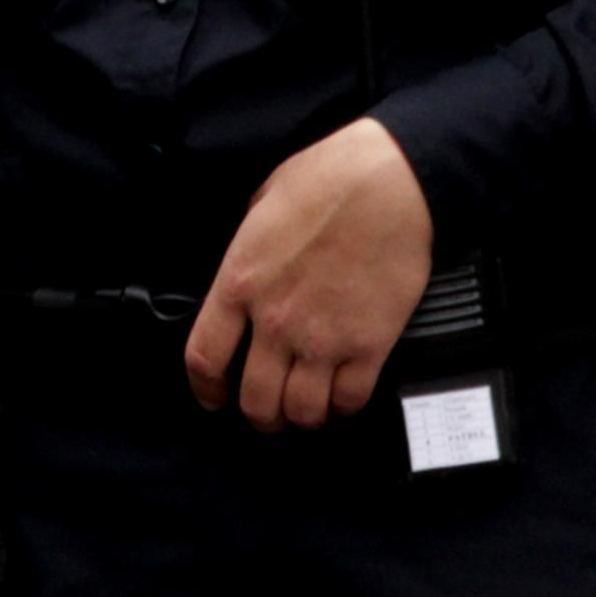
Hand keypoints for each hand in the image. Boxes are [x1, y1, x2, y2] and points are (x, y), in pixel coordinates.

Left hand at [183, 120, 436, 431]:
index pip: (204, 358)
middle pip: (256, 399)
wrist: (391, 182)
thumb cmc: (329, 180)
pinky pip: (350, 398)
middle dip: (259, 415)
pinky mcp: (370, 344)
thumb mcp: (262, 205)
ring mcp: (324, 337)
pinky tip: (343, 395)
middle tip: (267, 413)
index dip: (206, 388)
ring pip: (303, 410)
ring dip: (302, 416)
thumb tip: (250, 270)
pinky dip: (344, 405)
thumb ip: (249, 250)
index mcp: (240, 282)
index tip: (215, 397)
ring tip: (307, 408)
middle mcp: (276, 320)